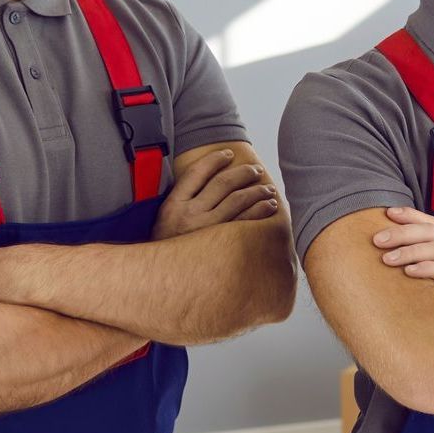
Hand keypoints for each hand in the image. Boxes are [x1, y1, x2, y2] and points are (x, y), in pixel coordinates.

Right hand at [153, 149, 278, 240]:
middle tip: (255, 170)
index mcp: (173, 205)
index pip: (197, 172)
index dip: (215, 159)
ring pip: (238, 200)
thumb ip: (182, 199)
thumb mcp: (165, 220)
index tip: (229, 154)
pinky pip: (246, 222)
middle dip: (243, 173)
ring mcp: (206, 230)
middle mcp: (190, 215)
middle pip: (223, 183)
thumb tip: (205, 177)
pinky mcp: (221, 246)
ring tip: (268, 188)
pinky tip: (269, 206)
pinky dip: (260, 210)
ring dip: (257, 190)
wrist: (164, 279)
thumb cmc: (167, 246)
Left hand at [372, 206, 433, 283]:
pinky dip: (427, 268)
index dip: (410, 215)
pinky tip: (409, 272)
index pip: (430, 223)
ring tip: (387, 259)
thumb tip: (382, 256)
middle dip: (402, 233)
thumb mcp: (430, 278)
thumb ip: (414, 264)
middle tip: (377, 240)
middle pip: (430, 232)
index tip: (388, 213)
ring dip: (409, 251)